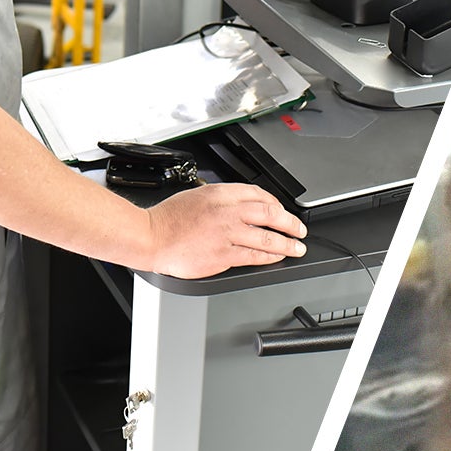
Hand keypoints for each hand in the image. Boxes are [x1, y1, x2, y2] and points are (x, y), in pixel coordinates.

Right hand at [144, 183, 308, 278]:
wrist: (151, 237)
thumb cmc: (168, 218)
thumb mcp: (197, 194)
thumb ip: (222, 198)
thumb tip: (242, 205)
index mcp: (221, 193)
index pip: (259, 194)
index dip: (276, 203)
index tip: (282, 211)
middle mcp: (228, 211)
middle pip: (271, 213)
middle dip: (290, 222)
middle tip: (300, 228)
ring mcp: (227, 233)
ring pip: (268, 237)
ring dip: (287, 243)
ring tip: (297, 246)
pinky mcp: (223, 254)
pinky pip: (254, 255)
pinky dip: (270, 256)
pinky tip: (278, 257)